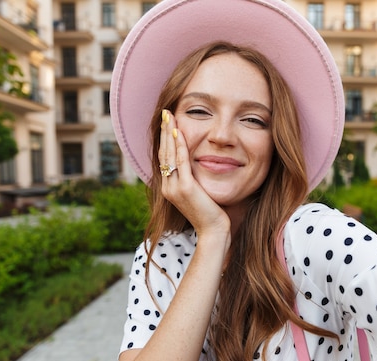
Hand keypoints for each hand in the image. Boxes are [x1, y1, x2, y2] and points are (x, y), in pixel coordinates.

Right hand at [158, 110, 230, 236]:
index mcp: (169, 188)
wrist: (213, 231)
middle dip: (164, 131)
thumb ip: (194, 180)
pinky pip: (181, 162)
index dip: (164, 139)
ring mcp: (174, 188)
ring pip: (169, 154)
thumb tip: (199, 166)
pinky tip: (179, 132)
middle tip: (165, 112)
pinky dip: (179, 145)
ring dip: (169, 133)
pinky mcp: (185, 188)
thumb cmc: (211, 214)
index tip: (167, 122)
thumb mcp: (200, 193)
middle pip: (163, 153)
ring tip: (169, 116)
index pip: (164, 158)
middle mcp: (167, 187)